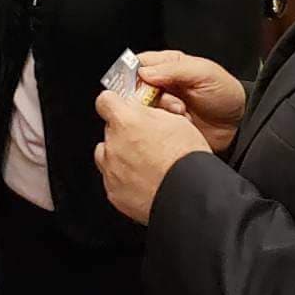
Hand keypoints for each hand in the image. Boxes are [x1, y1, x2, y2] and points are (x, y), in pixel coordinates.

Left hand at [94, 91, 211, 224]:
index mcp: (126, 121)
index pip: (105, 101)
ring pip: (106, 156)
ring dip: (119, 156)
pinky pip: (113, 180)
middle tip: (145, 141)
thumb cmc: (186, 158)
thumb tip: (142, 111)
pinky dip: (124, 179)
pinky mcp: (114, 192)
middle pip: (109, 131)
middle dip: (124, 133)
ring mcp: (111, 170)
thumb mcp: (175, 120)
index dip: (114, 103)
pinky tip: (144, 181)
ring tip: (143, 163)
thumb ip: (150, 112)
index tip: (120, 107)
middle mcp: (113, 144)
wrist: (189, 193)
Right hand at [137, 51, 246, 153]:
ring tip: (181, 113)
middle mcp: (160, 86)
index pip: (137, 64)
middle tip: (172, 101)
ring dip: (159, 112)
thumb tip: (143, 72)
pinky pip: (149, 127)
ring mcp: (161, 108)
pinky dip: (161, 127)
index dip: (135, 74)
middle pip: (134, 89)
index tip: (144, 83)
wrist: (238, 127)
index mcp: (168, 65)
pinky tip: (180, 124)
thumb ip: (174, 69)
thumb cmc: (225, 94)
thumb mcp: (204, 73)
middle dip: (149, 96)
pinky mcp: (162, 127)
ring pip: (141, 109)